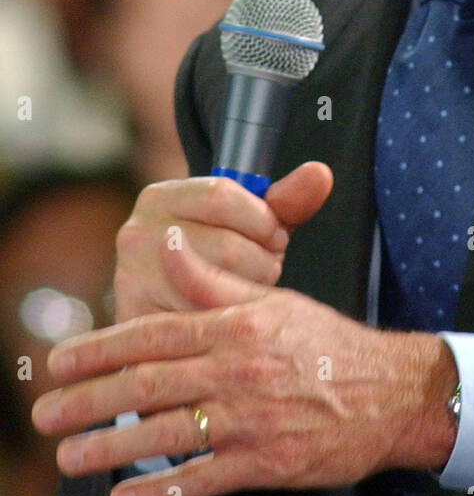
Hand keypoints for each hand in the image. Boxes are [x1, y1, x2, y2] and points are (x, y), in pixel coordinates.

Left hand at [31, 242, 458, 495]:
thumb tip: (169, 243)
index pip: (153, 335)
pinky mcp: (266, 462)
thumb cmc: (329, 346)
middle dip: (88, 401)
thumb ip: (214, 281)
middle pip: (147, 385)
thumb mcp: (274, 302)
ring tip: (69, 458)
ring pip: (167, 433)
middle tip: (45, 414)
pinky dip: (160, 489)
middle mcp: (239, 371)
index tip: (60, 361)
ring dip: (109, 449)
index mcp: (238, 326)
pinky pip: (202, 478)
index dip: (100, 348)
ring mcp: (252, 420)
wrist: (391, 393)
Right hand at [113, 162, 333, 321]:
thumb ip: (286, 199)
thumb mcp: (250, 224)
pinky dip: (227, 321)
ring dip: (247, 295)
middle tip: (258, 271)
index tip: (273, 237)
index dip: (263, 220)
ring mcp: (131, 280)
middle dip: (261, 263)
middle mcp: (135, 233)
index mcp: (159, 197)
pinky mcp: (138, 321)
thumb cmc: (219, 257)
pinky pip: (205, 322)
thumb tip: (320, 174)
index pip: (223, 195)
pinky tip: (226, 316)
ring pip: (220, 287)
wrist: (174, 309)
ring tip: (241, 291)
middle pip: (229, 246)